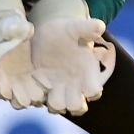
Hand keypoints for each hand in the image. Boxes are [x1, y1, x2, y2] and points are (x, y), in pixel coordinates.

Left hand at [26, 0, 115, 116]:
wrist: (47, 32)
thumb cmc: (66, 30)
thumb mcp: (76, 27)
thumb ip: (88, 28)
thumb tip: (101, 26)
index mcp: (88, 73)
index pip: (94, 91)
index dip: (92, 92)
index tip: (84, 86)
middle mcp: (75, 84)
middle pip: (77, 107)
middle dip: (72, 105)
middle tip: (63, 93)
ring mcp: (58, 88)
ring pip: (58, 107)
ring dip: (53, 103)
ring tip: (46, 90)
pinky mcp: (41, 87)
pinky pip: (40, 100)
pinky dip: (36, 98)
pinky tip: (32, 86)